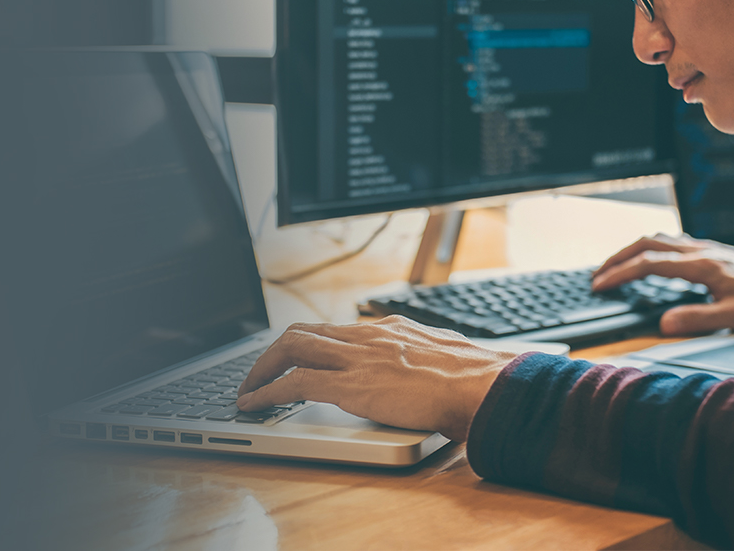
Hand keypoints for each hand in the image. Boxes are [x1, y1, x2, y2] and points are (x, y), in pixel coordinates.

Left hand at [236, 316, 517, 440]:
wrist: (484, 386)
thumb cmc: (474, 380)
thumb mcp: (442, 357)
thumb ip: (422, 358)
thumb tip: (424, 370)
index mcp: (388, 330)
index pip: (335, 329)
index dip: (309, 343)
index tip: (296, 356)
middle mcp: (367, 337)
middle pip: (305, 332)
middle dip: (275, 352)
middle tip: (260, 371)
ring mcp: (357, 358)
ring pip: (292, 349)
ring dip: (263, 368)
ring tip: (249, 388)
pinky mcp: (352, 385)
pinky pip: (295, 383)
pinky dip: (267, 392)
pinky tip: (253, 404)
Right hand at [591, 233, 733, 334]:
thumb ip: (698, 320)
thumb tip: (663, 325)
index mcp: (702, 266)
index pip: (649, 264)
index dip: (620, 274)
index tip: (600, 285)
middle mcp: (701, 251)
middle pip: (647, 243)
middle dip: (617, 258)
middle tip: (598, 275)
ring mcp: (706, 248)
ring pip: (659, 239)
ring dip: (632, 250)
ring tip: (616, 266)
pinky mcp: (712, 252)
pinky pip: (672, 242)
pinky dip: (651, 249)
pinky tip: (650, 260)